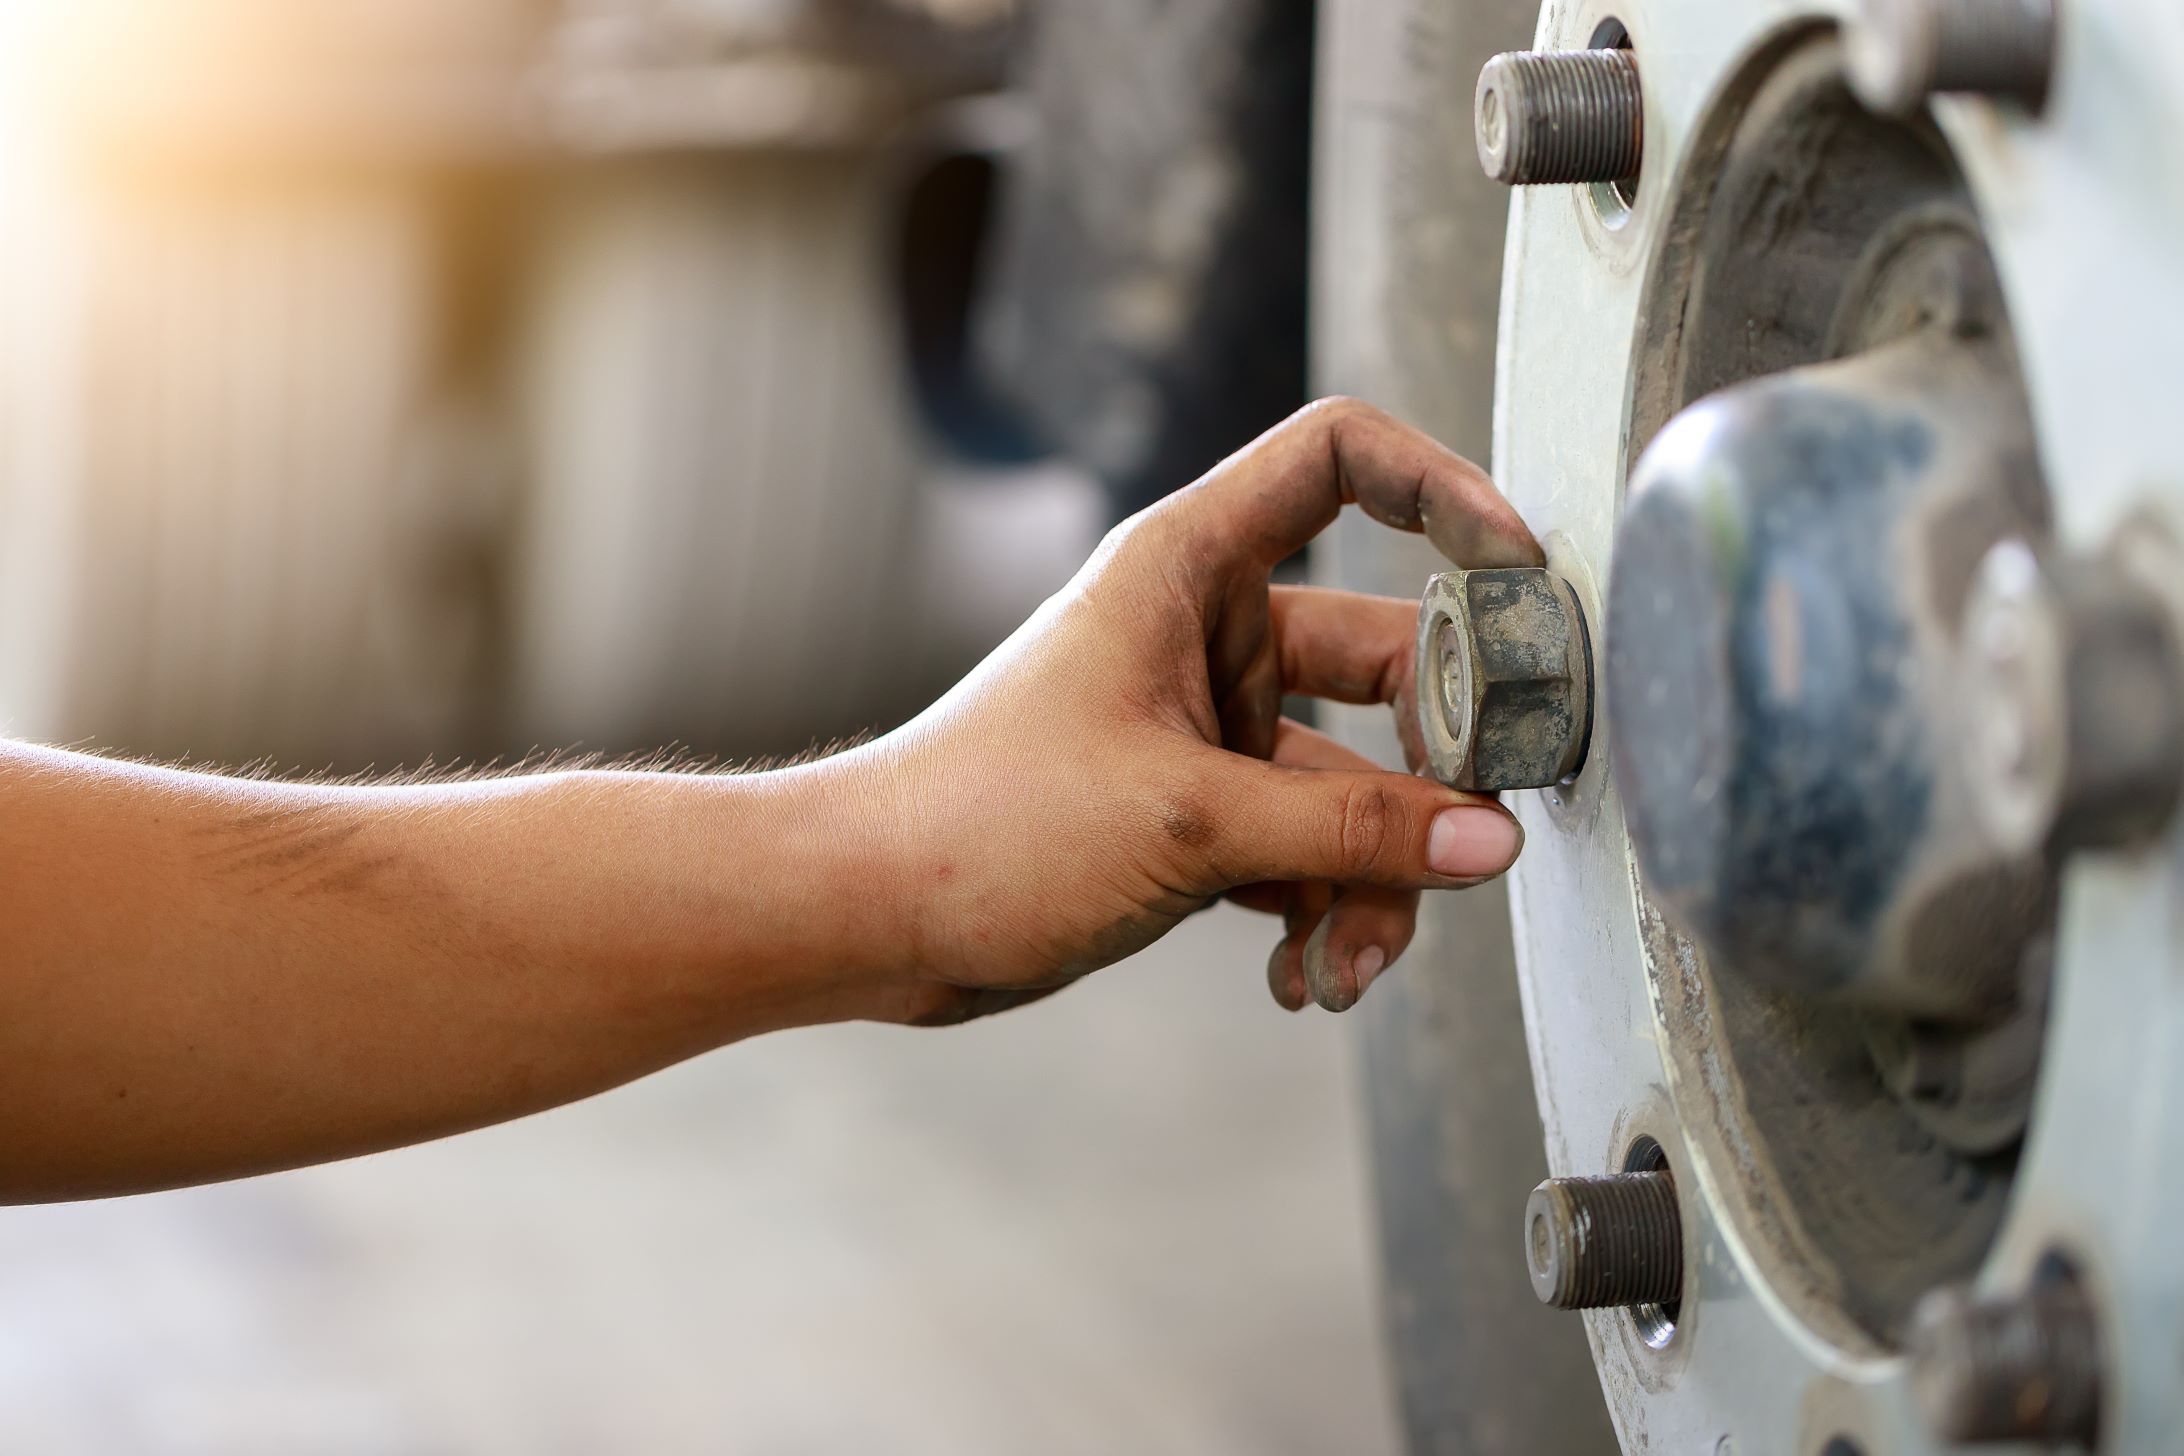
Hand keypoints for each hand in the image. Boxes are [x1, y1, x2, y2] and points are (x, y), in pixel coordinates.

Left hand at [844, 398, 1542, 1022]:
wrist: (871, 914)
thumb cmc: (985, 822)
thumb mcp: (1190, 819)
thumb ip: (1352, 826)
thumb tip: (1489, 838)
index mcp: (1188, 567)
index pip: (1338, 460)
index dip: (1441, 489)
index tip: (1521, 569)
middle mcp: (1207, 632)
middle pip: (1386, 660)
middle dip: (1431, 769)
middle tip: (1473, 844)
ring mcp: (1208, 725)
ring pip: (1353, 783)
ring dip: (1371, 877)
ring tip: (1344, 964)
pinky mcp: (1199, 810)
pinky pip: (1307, 845)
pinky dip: (1320, 909)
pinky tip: (1303, 980)